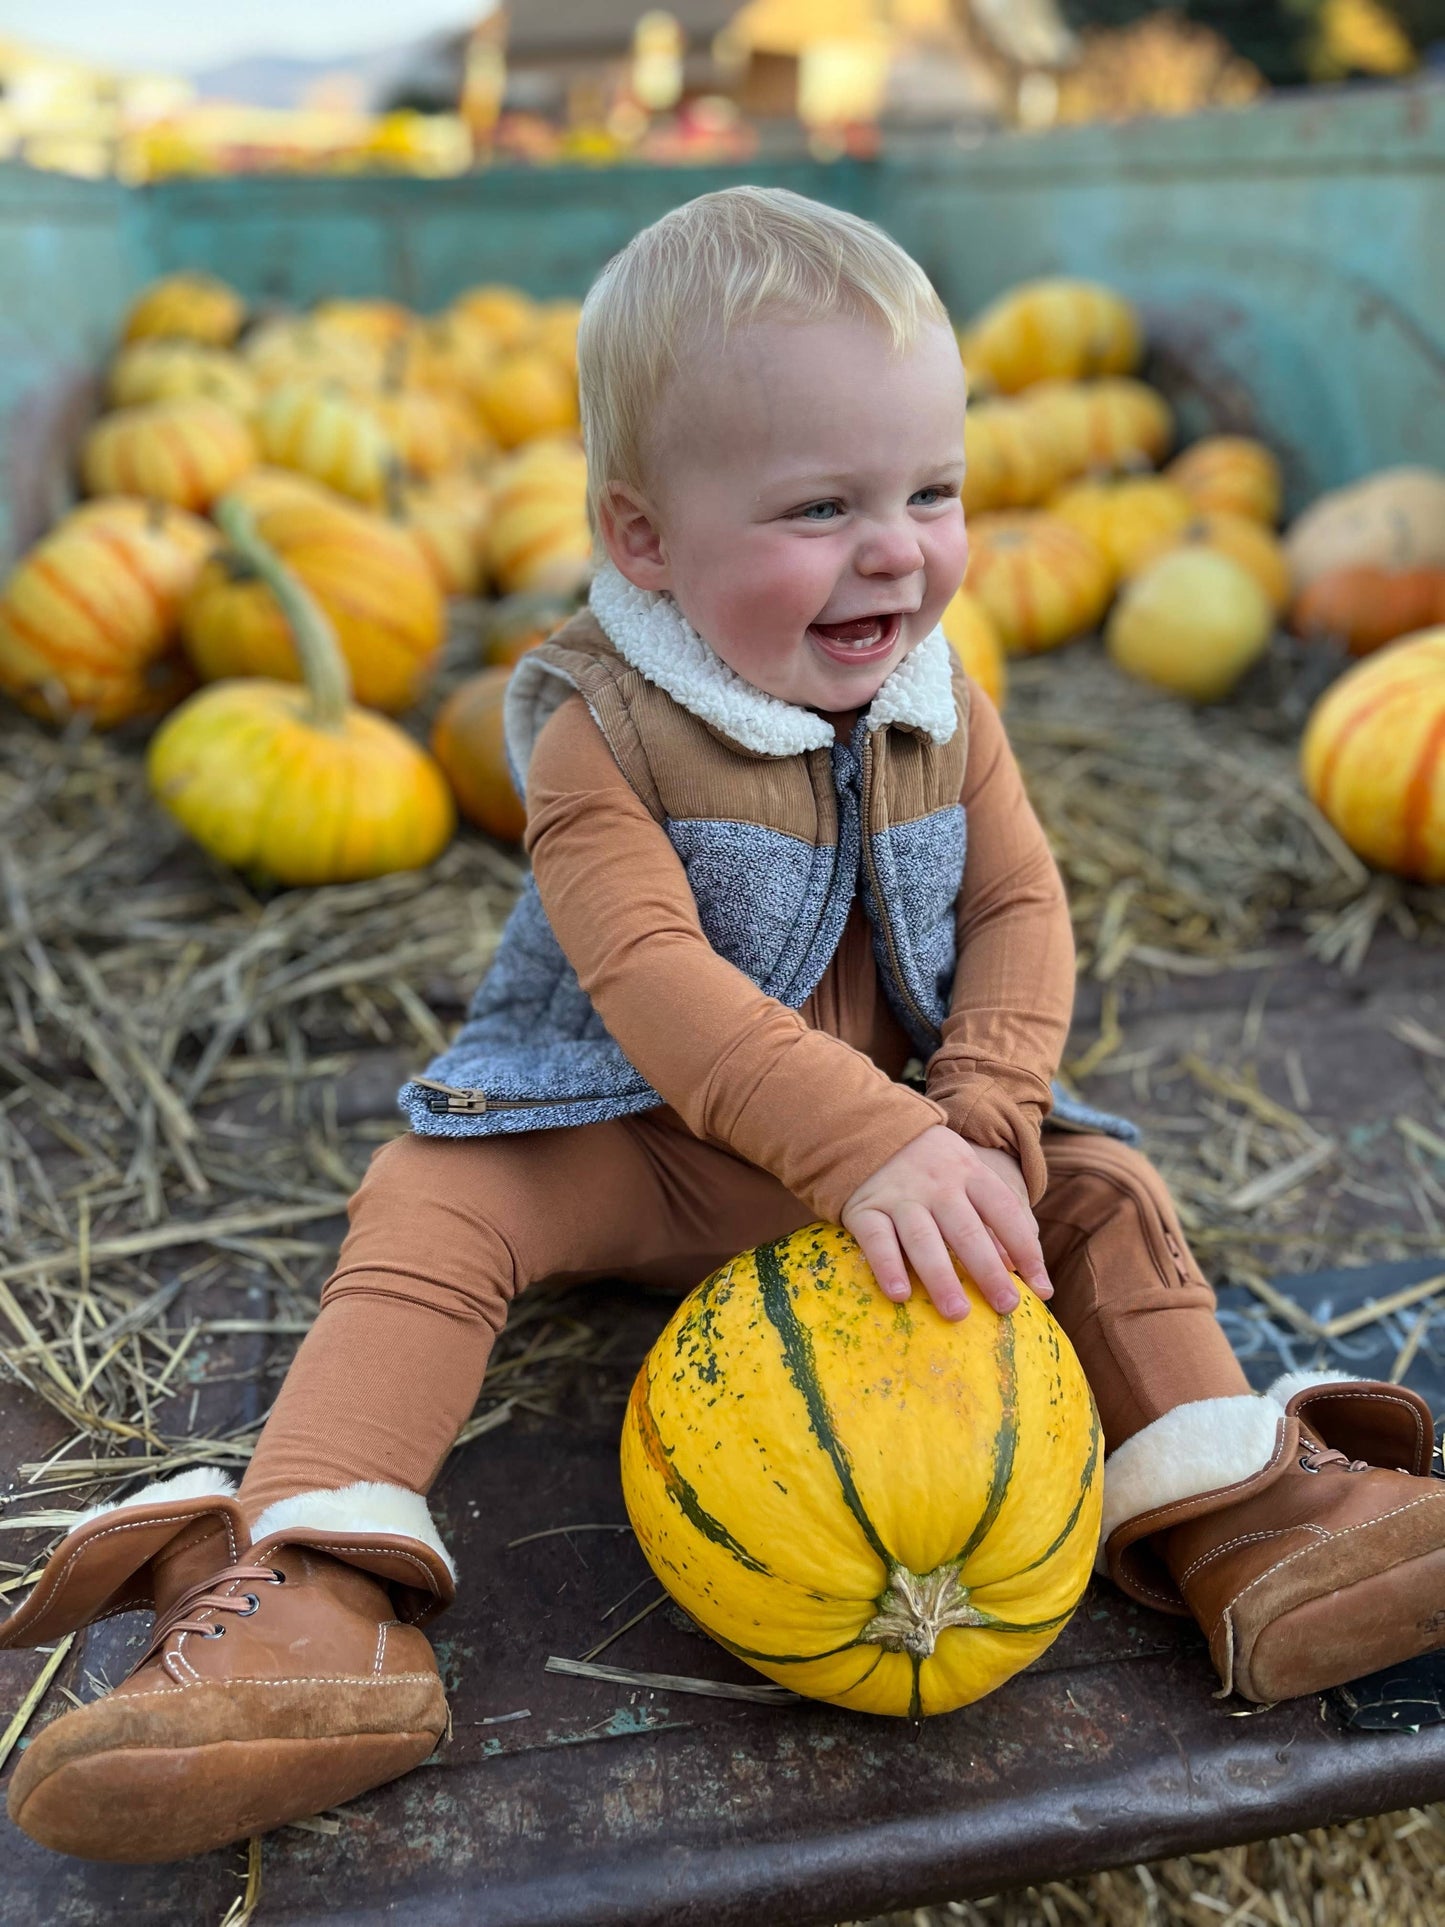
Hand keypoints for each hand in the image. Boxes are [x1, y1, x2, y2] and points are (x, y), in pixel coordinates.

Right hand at [840, 1126, 1051, 1321]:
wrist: (870, 1124)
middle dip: (988, 1271)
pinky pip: (876, 1240)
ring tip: (958, 1314)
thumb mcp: (967, 1172)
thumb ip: (992, 1216)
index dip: (1026, 1250)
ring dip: (941, 1277)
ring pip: (923, 1239)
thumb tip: (1017, 1268)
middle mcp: (937, 1185)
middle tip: (1007, 1306)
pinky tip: (899, 1295)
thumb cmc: (932, 1163)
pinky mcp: (865, 1208)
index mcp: (970, 1174)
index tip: (1042, 1289)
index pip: (1005, 1211)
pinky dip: (887, 1267)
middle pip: (966, 1230)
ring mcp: (900, 1196)